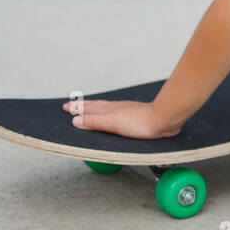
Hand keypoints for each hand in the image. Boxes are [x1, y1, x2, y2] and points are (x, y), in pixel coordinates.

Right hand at [60, 98, 182, 139]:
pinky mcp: (134, 116)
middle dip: (83, 107)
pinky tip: (112, 115)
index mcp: (108, 110)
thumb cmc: (139, 122)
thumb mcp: (112, 123)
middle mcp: (115, 108)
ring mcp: (125, 111)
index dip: (77, 109)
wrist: (162, 120)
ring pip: (105, 108)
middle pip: (95, 106)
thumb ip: (94, 121)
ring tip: (88, 108)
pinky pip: (115, 113)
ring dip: (94, 108)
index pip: (88, 109)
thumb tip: (76, 120)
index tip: (66, 108)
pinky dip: (107, 113)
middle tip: (71, 106)